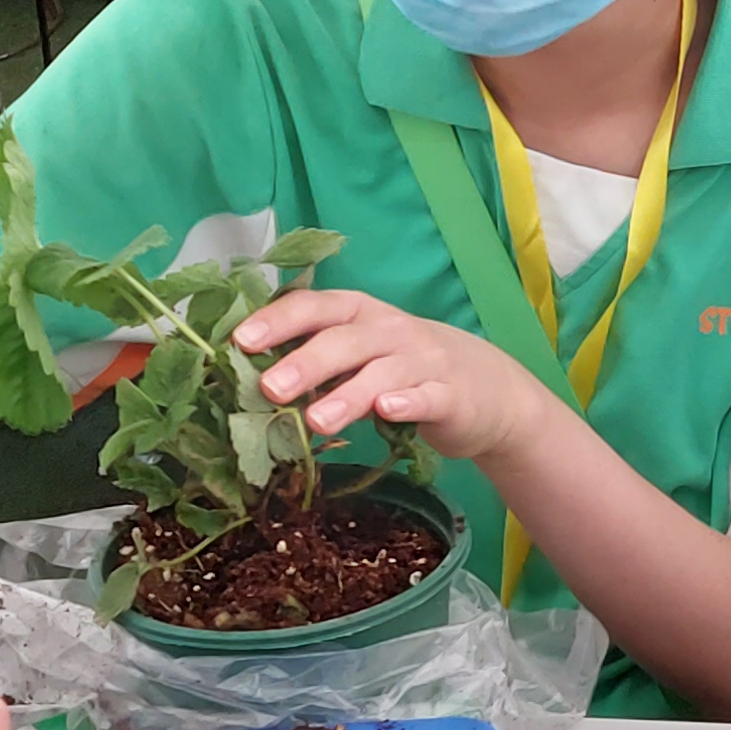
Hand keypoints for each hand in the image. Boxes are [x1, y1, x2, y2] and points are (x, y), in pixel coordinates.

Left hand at [244, 289, 565, 464]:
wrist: (489, 391)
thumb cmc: (406, 370)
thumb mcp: (361, 355)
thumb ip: (315, 360)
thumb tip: (246, 379)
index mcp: (361, 314)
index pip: (316, 307)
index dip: (278, 321)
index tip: (241, 341)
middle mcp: (391, 330)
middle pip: (345, 340)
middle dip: (305, 363)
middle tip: (269, 390)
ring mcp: (424, 361)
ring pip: (382, 373)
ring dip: (347, 395)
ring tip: (315, 422)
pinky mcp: (452, 396)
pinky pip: (428, 396)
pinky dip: (408, 402)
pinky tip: (388, 411)